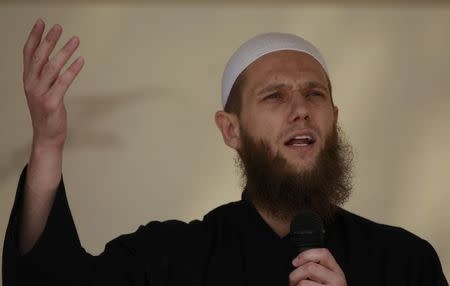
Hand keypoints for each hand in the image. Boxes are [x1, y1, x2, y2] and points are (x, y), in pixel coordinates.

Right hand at [23, 19, 83, 149]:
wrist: (46, 135)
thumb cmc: (47, 113)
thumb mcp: (42, 91)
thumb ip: (45, 76)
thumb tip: (55, 58)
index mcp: (28, 80)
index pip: (28, 53)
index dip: (34, 37)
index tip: (41, 23)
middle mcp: (31, 84)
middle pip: (39, 57)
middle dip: (49, 40)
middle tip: (59, 27)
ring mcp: (40, 93)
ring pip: (52, 67)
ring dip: (64, 51)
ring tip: (75, 40)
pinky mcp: (52, 102)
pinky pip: (63, 82)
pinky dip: (73, 70)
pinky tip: (81, 60)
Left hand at [289, 248, 346, 285]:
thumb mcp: (324, 279)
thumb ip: (317, 269)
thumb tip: (298, 261)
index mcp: (336, 272)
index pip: (323, 253)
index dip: (305, 255)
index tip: (295, 262)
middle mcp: (337, 281)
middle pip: (310, 267)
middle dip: (295, 275)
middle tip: (293, 282)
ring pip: (303, 283)